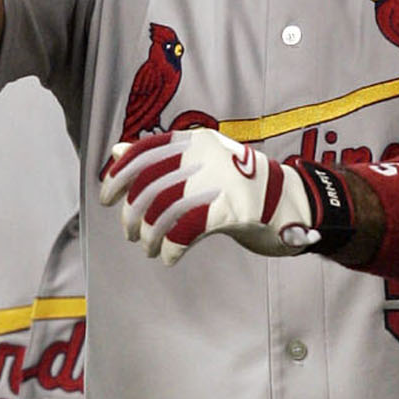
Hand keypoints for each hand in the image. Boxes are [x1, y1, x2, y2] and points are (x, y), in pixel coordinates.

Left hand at [100, 129, 319, 264]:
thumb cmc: (242, 185)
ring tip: (150, 249)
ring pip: (165, 208)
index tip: (105, 199)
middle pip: (150, 185)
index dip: (118, 176)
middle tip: (130, 234)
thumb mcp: (202, 163)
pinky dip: (172, 246)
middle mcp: (206, 156)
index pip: (145, 152)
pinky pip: (187, 229)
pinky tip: (169, 257)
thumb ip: (161, 156)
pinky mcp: (233, 208)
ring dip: (150, 235)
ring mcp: (221, 181)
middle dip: (131, 214)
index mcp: (196, 141)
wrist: (294, 203)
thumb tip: (116, 150)